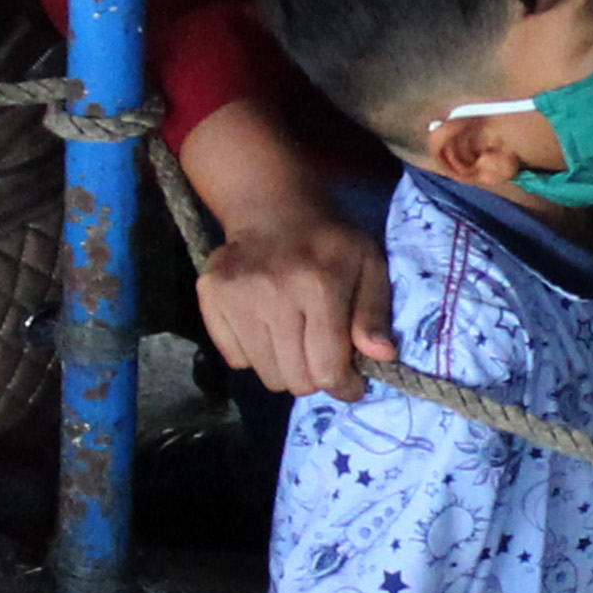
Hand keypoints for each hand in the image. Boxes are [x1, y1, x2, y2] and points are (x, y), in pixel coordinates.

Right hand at [194, 204, 395, 398]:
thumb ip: (374, 314)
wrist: (274, 206)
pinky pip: (234, 358)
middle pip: (294, 379)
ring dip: (286, 368)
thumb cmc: (330, 242)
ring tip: (296, 340)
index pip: (326, 368)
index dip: (344, 386)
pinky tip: (267, 327)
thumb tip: (382, 356)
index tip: (351, 383)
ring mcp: (235, 294)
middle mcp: (273, 292)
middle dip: (315, 378)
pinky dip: (255, 354)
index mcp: (319, 285)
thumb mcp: (369, 267)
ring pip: (265, 374)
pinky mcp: (210, 296)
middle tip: (323, 359)